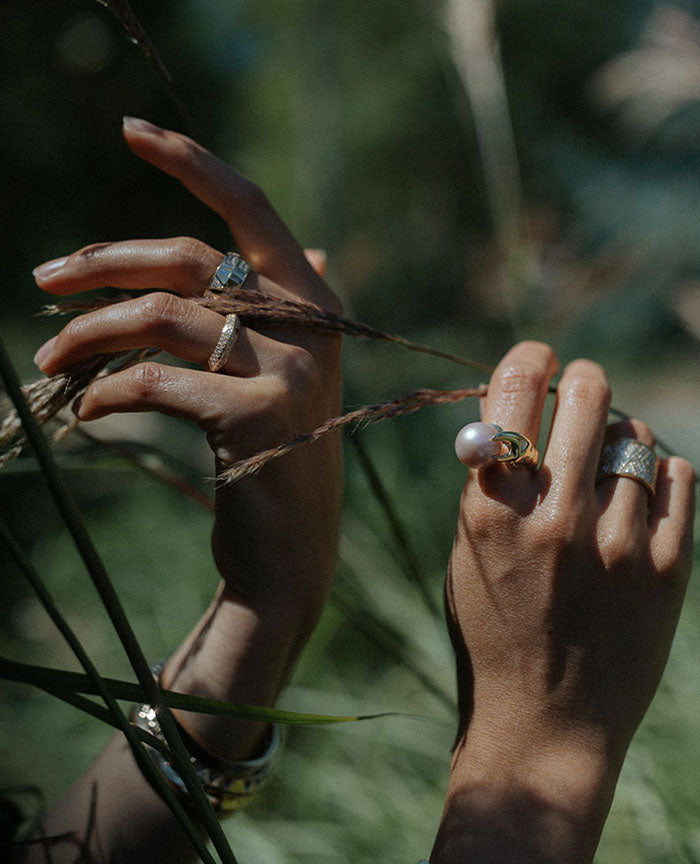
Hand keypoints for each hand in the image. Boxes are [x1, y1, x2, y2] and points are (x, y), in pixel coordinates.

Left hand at [32, 119, 342, 754]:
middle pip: (188, 260)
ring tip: (47, 358)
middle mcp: (310, 329)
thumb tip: (289, 255)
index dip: (192, 165)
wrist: (289, 556)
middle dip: (102, 264)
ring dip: (88, 335)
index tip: (132, 131)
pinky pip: (154, 382)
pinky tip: (90, 412)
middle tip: (42, 282)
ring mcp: (285, 372)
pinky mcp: (252, 418)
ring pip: (161, 317)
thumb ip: (281, 315)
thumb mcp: (284, 380)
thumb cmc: (275, 462)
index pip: (251, 212)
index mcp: (316, 308)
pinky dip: (109, 394)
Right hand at [435, 341, 694, 863]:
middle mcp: (555, 519)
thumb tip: (531, 408)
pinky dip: (659, 475)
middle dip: (583, 383)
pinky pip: (676, 476)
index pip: (517, 388)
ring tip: (606, 475)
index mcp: (491, 512)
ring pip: (636, 435)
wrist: (545, 728)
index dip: (530, 358)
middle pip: (588, 394)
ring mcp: (619, 544)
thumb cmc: (494, 638)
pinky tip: (639, 501)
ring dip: (619, 440)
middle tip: (582, 394)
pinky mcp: (669, 569)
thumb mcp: (469, 557)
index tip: (539, 359)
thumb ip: (494, 484)